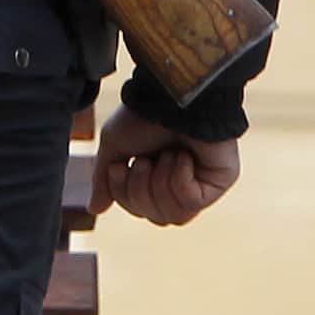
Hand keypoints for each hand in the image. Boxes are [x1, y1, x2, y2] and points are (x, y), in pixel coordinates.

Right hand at [91, 106, 240, 226]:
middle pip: (156, 217)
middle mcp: (180, 181)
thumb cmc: (142, 115)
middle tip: (144, 160)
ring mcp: (202, 182)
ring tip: (164, 155)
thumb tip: (95, 209)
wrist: (169, 97)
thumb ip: (105, 180)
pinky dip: (180, 178)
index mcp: (157, 174)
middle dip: (142, 190)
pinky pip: (192, 202)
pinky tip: (183, 155)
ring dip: (161, 183)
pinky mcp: (219, 180)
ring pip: (175, 215)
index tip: (121, 166)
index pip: (140, 210)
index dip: (125, 195)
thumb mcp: (114, 147)